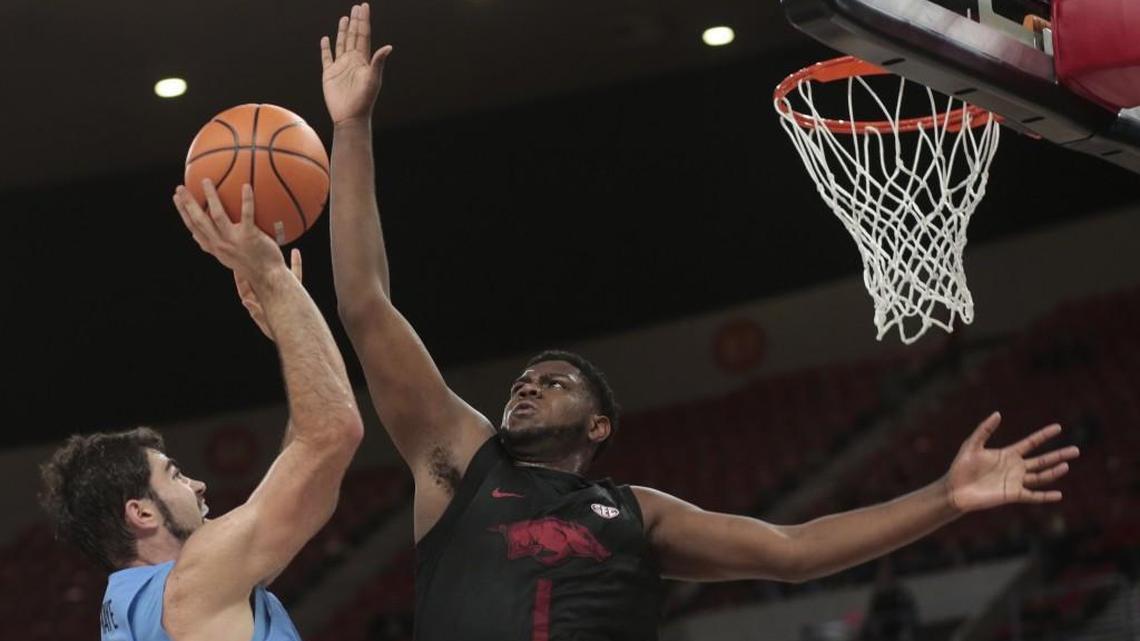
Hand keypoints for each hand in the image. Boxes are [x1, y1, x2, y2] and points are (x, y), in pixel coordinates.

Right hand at [173, 180, 286, 283]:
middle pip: (199, 221)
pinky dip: (247, 200)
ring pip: (217, 216)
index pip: (193, 227)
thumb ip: (214, 245)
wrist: (269, 277)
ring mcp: (234, 241)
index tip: (176, 198)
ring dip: (210, 197)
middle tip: (181, 187)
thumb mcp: (227, 257)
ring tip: (206, 181)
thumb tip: (196, 237)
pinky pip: (247, 215)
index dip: (183, 212)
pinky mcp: (250, 237)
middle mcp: (220, 244)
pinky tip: (247, 186)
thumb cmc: (251, 265)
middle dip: (188, 203)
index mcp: (214, 247)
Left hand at [236, 249, 302, 340]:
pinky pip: (295, 274)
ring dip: (272, 260)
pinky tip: (296, 252)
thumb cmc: (280, 332)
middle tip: (246, 251)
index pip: (244, 287)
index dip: (238, 277)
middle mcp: (269, 294)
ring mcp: (282, 290)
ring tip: (270, 246)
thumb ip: (257, 313)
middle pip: (257, 276)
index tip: (234, 267)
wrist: (298, 334)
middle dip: (251, 265)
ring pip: (275, 272)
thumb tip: (246, 301)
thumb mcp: (266, 323)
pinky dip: (296, 263)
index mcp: (259, 302)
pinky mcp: (295, 290)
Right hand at [321, 3, 392, 124]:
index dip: (364, 21)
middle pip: (353, 36)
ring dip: (343, 31)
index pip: (364, 36)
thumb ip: (378, 62)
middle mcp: (353, 61)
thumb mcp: (373, 79)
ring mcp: (341, 66)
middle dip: (355, 22)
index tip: (364, 7)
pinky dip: (326, 48)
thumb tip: (388, 47)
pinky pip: (327, 57)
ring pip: (342, 44)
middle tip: (356, 7)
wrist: (350, 116)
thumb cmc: (364, 100)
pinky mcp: (329, 74)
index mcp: (363, 60)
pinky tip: (326, 39)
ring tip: (345, 18)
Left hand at [945, 412, 1080, 512]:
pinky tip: (1058, 494)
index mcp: (1008, 454)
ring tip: (1066, 465)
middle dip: (1059, 455)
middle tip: (1076, 450)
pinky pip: (1033, 495)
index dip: (1044, 435)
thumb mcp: (972, 445)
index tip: (1058, 427)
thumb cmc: (961, 467)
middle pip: (1042, 460)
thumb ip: (984, 430)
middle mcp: (1015, 468)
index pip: (1031, 443)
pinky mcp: (1013, 495)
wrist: (955, 489)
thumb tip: (998, 414)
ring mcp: (1015, 482)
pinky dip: (1045, 496)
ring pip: (1040, 476)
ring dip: (1054, 472)